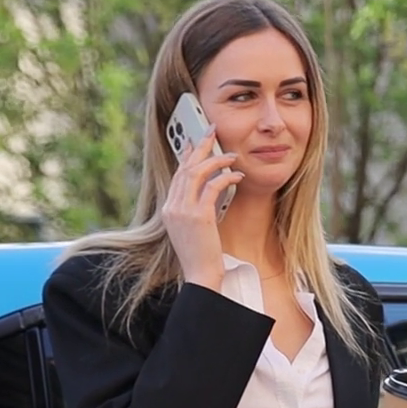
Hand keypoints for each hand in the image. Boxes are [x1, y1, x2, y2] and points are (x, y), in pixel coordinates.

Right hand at [160, 134, 240, 286]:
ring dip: (217, 160)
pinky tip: (237, 175)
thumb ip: (195, 209)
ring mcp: (183, 211)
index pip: (177, 175)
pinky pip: (213, 187)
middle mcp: (172, 207)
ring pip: (197, 173)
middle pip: (185, 167)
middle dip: (200, 146)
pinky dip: (226, 178)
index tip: (194, 141)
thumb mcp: (193, 229)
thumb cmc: (201, 256)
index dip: (186, 155)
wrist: (200, 276)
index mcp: (168, 210)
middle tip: (212, 131)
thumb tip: (208, 191)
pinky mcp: (199, 216)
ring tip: (232, 155)